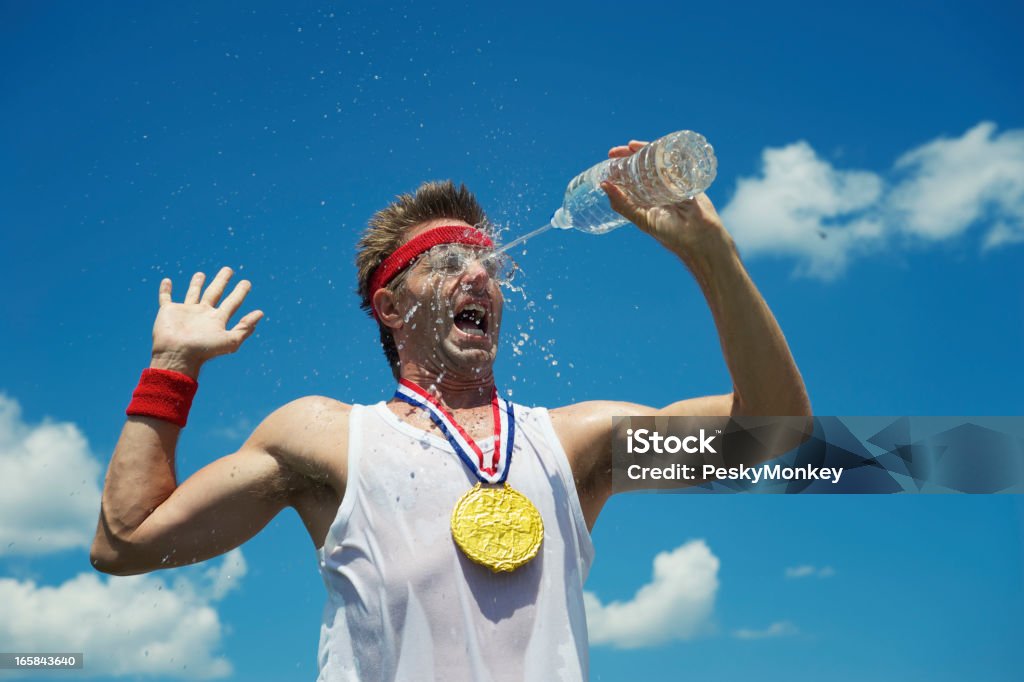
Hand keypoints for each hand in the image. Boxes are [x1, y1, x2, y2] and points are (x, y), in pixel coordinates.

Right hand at [150, 267, 263, 377]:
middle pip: (215, 293)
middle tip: (228, 270)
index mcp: (217, 320)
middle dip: (221, 281)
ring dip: (196, 284)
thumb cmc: (204, 349)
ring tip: (201, 274)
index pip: (232, 302)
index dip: (240, 292)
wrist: (177, 355)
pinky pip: (165, 297)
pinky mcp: (168, 311)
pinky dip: (165, 290)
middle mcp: (203, 314)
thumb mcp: (230, 341)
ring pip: (193, 294)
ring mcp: (186, 312)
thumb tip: (260, 313)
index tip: (247, 282)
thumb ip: (245, 328)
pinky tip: (167, 281)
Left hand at [601, 140, 730, 260]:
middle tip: (615, 152)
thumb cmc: (670, 233)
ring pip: (656, 162)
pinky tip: (657, 145)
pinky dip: (667, 151)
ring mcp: (671, 183)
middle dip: (628, 157)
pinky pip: (676, 162)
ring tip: (631, 145)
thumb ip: (623, 205)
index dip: (618, 170)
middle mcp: (656, 190)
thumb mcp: (642, 219)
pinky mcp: (686, 178)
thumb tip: (604, 185)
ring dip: (644, 151)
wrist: (700, 236)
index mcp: (645, 200)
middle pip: (640, 167)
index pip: (628, 180)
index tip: (608, 161)